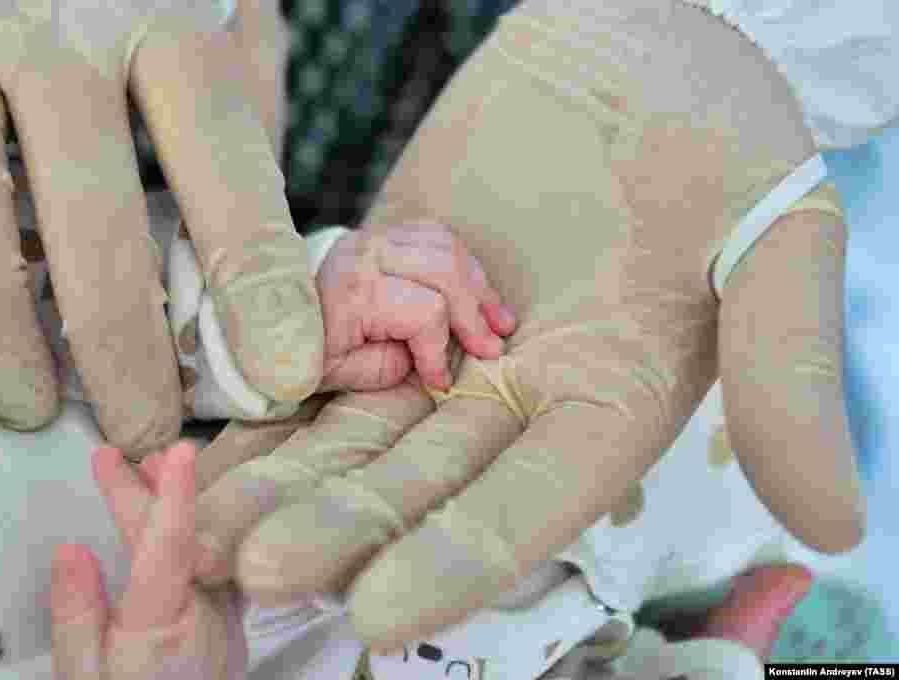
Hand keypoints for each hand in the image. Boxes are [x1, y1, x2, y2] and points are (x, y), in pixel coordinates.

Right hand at [0, 0, 316, 456]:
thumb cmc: (139, 11)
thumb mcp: (215, 39)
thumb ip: (246, 127)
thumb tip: (283, 258)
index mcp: (167, 23)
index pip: (225, 161)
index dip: (256, 276)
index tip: (284, 374)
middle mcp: (58, 32)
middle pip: (93, 204)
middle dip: (124, 339)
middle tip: (151, 431)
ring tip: (33, 407)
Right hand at [51, 442, 245, 679]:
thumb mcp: (81, 679)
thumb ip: (77, 617)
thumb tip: (72, 548)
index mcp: (163, 629)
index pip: (171, 549)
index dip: (175, 496)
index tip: (179, 450)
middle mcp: (206, 616)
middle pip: (180, 539)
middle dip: (146, 493)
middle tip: (108, 458)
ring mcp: (226, 621)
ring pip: (202, 548)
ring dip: (176, 508)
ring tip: (148, 469)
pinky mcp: (231, 627)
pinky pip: (216, 567)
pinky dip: (194, 537)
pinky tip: (178, 520)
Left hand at [181, 0, 862, 651]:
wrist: (635, 42)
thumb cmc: (722, 135)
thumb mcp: (777, 242)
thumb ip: (789, 375)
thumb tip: (839, 523)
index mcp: (605, 412)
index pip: (527, 507)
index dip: (456, 560)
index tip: (377, 610)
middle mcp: (515, 401)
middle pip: (417, 484)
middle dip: (337, 529)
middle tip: (251, 571)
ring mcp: (439, 348)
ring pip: (351, 432)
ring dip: (280, 482)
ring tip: (196, 529)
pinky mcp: (382, 288)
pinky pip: (315, 355)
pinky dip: (266, 398)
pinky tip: (203, 438)